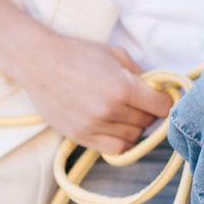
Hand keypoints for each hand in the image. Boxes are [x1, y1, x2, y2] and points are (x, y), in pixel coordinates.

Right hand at [15, 32, 172, 151]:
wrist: (39, 62)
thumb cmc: (78, 54)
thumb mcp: (116, 55)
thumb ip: (141, 75)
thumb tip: (158, 90)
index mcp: (123, 88)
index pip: (161, 107)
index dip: (164, 101)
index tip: (159, 97)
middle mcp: (110, 110)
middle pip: (147, 123)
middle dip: (147, 112)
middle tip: (138, 101)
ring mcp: (94, 126)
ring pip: (132, 138)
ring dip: (133, 127)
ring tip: (123, 112)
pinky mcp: (80, 136)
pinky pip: (114, 149)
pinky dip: (120, 141)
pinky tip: (114, 126)